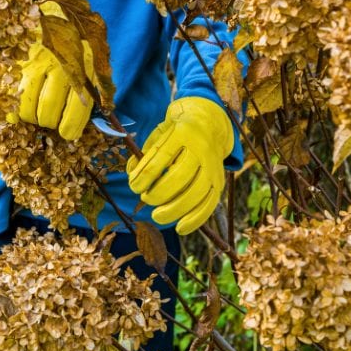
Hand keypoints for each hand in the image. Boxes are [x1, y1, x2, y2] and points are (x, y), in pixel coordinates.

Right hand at [13, 0, 94, 140]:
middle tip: (53, 119)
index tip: (68, 134)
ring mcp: (31, 65)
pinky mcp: (14, 63)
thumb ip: (100, 83)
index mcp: (81, 67)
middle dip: (51, 123)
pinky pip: (11, 97)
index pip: (76, 110)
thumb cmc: (77, 35)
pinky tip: (21, 106)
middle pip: (49, 113)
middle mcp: (55, 67)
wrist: (51, 3)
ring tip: (39, 111)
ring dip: (34, 117)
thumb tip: (105, 112)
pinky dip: (14, 109)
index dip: (71, 129)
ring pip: (28, 109)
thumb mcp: (96, 55)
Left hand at [126, 97, 233, 234]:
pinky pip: (210, 204)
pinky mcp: (219, 181)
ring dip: (175, 210)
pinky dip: (196, 219)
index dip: (145, 175)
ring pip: (197, 193)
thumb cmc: (177, 131)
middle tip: (145, 199)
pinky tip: (180, 229)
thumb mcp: (159, 133)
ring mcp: (213, 166)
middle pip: (181, 177)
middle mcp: (202, 148)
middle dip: (159, 193)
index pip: (162, 156)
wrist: (210, 122)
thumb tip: (132, 174)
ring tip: (157, 216)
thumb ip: (145, 154)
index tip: (134, 186)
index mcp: (183, 132)